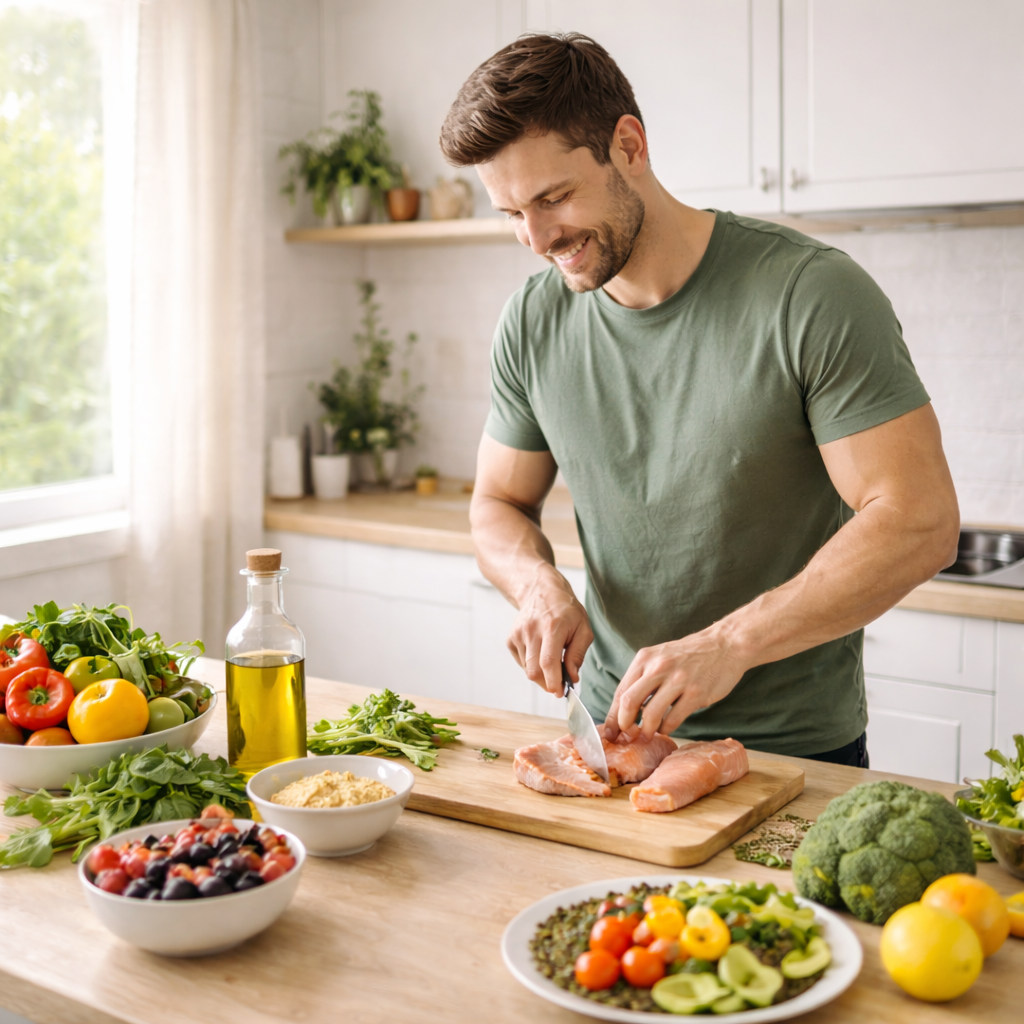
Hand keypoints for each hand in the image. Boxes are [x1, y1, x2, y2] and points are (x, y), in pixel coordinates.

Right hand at [506, 566, 592, 695]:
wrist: (541, 591)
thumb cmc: (566, 610)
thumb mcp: (583, 628)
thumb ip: (578, 654)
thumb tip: (572, 677)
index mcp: (552, 627)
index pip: (548, 662)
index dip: (554, 682)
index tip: (560, 692)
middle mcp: (532, 630)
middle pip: (534, 671)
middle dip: (547, 683)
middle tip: (558, 683)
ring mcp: (519, 634)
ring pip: (527, 669)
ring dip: (540, 673)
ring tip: (552, 659)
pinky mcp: (511, 638)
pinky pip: (521, 662)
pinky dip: (532, 664)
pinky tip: (540, 652)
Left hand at [604, 630, 748, 737]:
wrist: (725, 645)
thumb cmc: (689, 655)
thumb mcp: (660, 657)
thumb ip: (643, 678)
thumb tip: (623, 709)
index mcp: (645, 658)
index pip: (621, 691)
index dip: (612, 715)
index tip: (610, 732)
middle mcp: (658, 667)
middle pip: (629, 702)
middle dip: (624, 725)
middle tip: (627, 736)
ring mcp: (678, 680)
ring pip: (650, 714)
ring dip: (646, 731)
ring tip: (648, 735)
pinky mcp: (696, 693)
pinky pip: (673, 720)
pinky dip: (666, 729)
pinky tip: (666, 727)